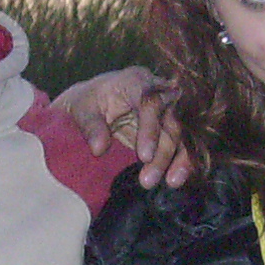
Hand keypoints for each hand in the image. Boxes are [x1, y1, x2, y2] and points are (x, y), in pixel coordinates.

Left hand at [49, 67, 195, 188]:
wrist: (95, 102)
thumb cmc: (88, 102)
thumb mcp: (81, 109)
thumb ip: (90, 126)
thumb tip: (99, 149)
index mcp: (136, 81)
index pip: (150, 103)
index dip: (151, 130)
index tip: (144, 156)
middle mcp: (158, 92)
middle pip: (170, 121)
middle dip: (162, 153)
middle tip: (147, 181)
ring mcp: (167, 110)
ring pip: (180, 135)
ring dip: (179, 160)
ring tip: (172, 183)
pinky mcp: (170, 127)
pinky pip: (182, 144)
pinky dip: (182, 162)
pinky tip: (176, 179)